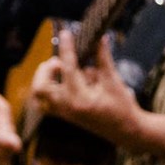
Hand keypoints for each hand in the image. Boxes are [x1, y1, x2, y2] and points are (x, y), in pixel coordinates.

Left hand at [27, 32, 144, 144]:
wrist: (125, 131)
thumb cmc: (122, 106)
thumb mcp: (113, 81)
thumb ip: (103, 59)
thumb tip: (100, 38)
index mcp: (81, 98)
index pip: (68, 68)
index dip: (67, 49)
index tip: (66, 33)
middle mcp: (67, 107)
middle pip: (41, 87)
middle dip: (45, 70)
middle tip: (59, 61)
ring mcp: (63, 112)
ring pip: (39, 95)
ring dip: (45, 78)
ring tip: (60, 69)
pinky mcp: (63, 115)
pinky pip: (45, 101)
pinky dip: (48, 87)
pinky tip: (63, 79)